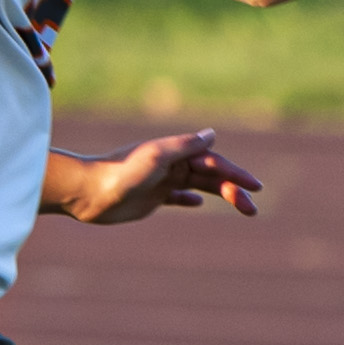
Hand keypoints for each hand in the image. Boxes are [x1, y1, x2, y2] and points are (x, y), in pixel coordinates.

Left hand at [50, 129, 263, 224]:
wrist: (88, 191)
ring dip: (221, 195)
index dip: (235, 174)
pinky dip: (190, 199)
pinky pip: (177, 197)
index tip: (255, 187)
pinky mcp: (151, 197)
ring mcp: (162, 181)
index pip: (213, 163)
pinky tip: (198, 203)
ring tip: (243, 209)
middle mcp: (171, 165)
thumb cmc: (121, 172)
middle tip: (252, 209)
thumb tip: (213, 135)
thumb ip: (184, 146)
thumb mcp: (156, 157)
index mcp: (175, 153)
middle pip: (210, 176)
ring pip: (200, 187)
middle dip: (233, 189)